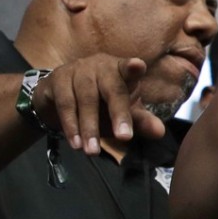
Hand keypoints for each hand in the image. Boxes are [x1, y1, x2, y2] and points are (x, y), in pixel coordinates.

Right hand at [33, 54, 164, 153]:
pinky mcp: (57, 80)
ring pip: (86, 99)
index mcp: (121, 71)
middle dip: (119, 114)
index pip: (129, 68)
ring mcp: (78, 70)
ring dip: (90, 128)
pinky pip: (65, 104)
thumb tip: (160, 132)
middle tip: (124, 138)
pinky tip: (76, 143)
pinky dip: (71, 125)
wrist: (58, 99)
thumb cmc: (100, 103)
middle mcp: (101, 66)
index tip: (137, 66)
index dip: (133, 67)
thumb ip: (140, 121)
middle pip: (112, 89)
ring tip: (92, 152)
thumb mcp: (122, 112)